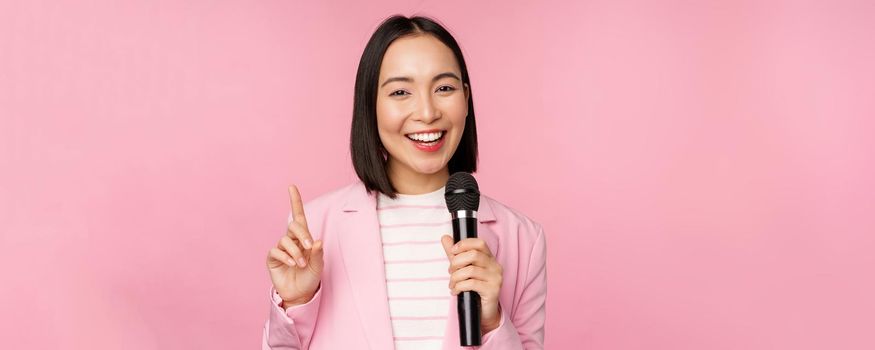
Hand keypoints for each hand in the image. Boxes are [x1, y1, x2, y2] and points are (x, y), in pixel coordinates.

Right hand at [266, 185, 324, 306]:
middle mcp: (292, 241)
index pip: (299, 216)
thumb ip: (318, 254)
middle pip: (294, 225)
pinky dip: (285, 256)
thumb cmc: (310, 278)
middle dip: (302, 234)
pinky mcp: (272, 258)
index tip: (291, 187)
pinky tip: (292, 264)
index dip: (295, 201)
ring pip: (285, 240)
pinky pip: (276, 251)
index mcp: (304, 239)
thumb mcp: (318, 266)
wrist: (300, 294)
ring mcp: (281, 249)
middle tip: (310, 247)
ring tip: (301, 264)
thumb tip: (318, 241)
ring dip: (295, 252)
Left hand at [441, 235, 503, 333]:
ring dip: (455, 277)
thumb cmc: (474, 289)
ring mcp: (496, 278)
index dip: (464, 244)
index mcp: (489, 258)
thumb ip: (455, 254)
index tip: (452, 251)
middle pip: (473, 255)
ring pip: (470, 270)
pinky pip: (471, 284)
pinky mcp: (493, 290)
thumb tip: (445, 237)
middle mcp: (495, 266)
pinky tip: (455, 291)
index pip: (480, 243)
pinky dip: (459, 286)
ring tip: (452, 284)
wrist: (484, 311)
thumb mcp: (463, 269)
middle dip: (456, 262)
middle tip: (450, 272)